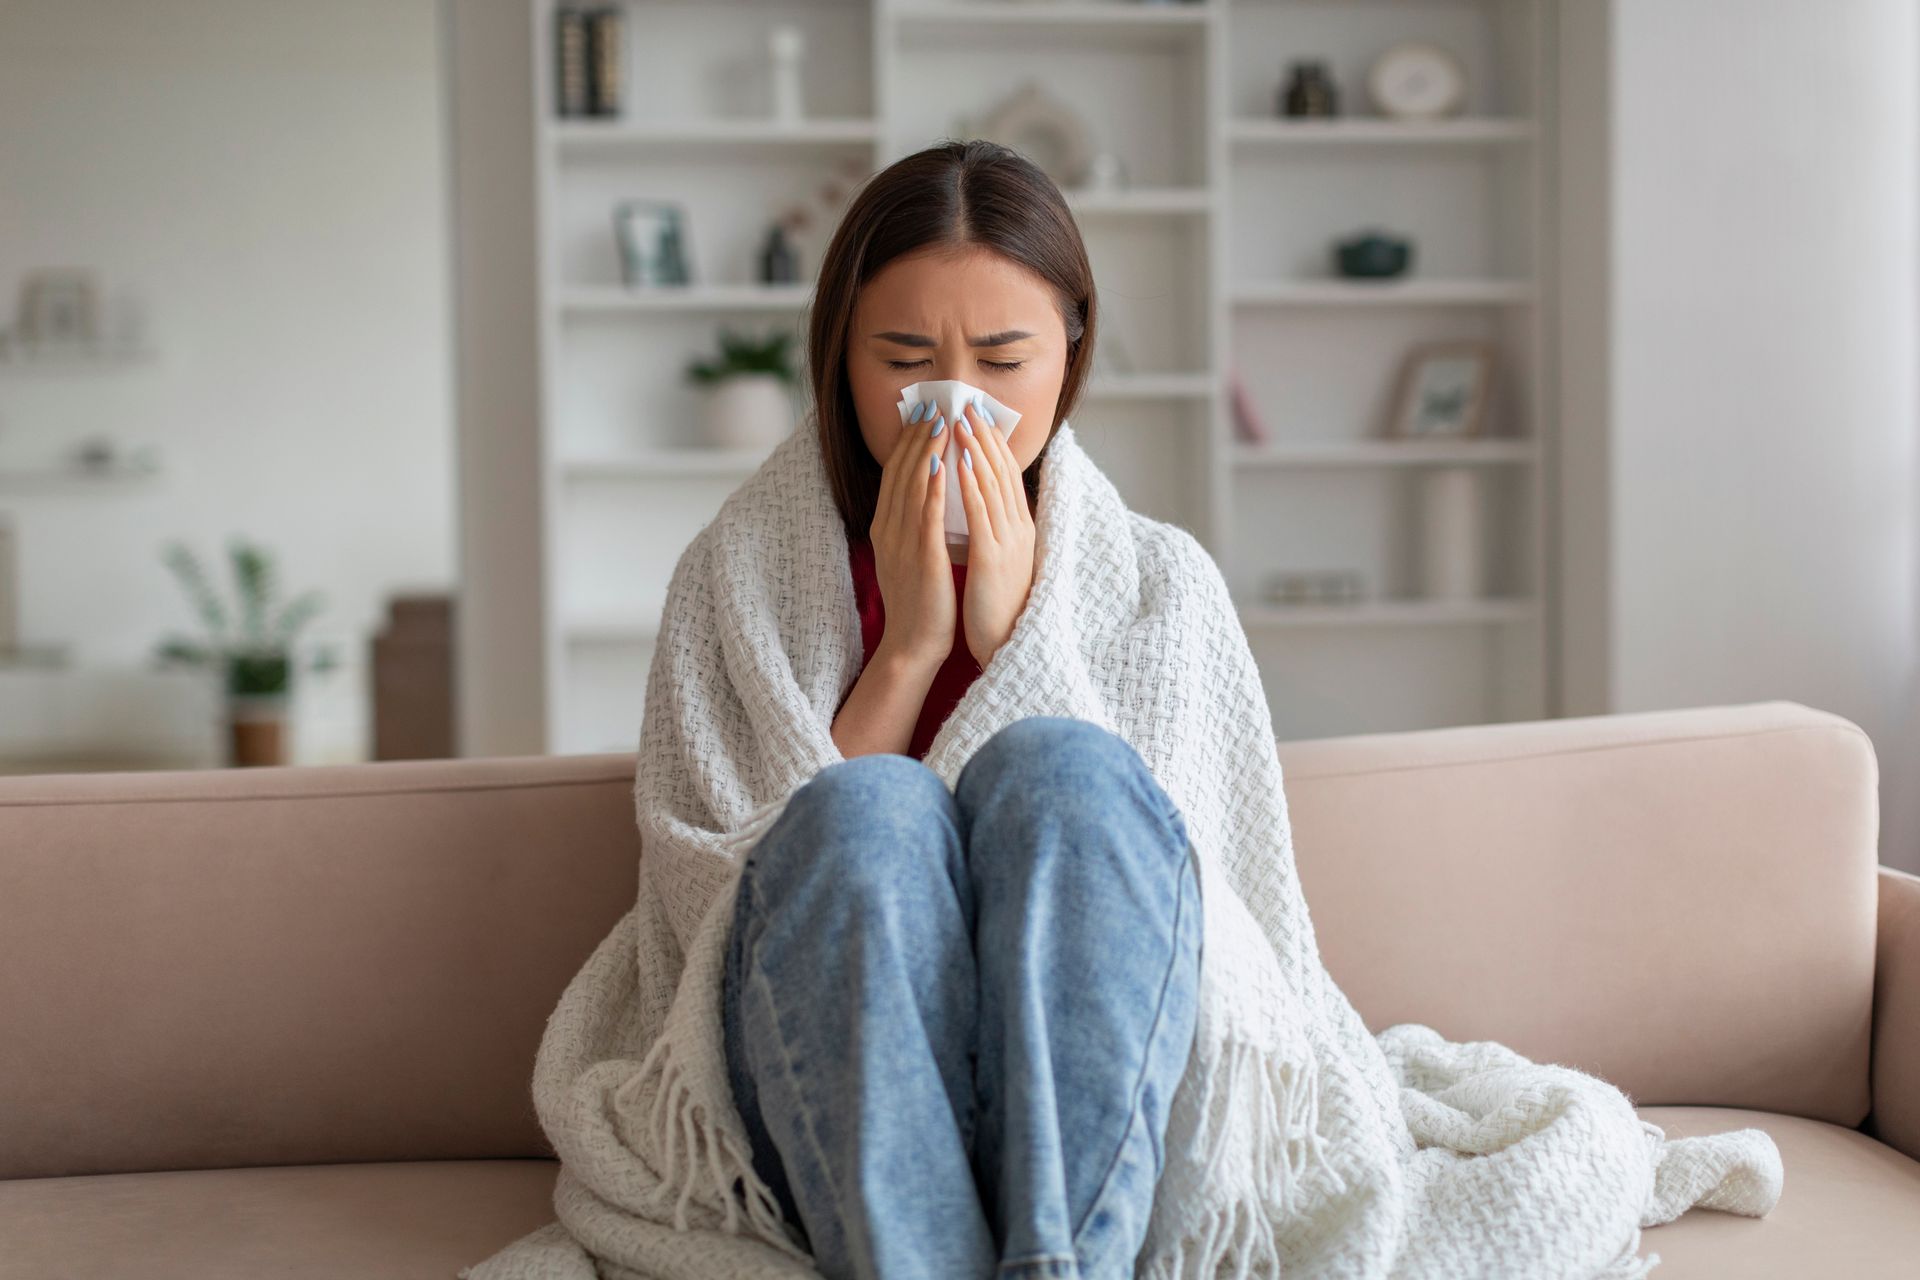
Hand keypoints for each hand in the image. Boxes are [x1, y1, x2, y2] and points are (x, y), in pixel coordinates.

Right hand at [869, 397, 957, 672]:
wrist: (913, 644)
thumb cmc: (919, 602)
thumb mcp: (909, 555)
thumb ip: (912, 525)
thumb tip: (923, 496)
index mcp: (885, 529)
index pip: (894, 476)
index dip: (907, 444)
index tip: (921, 416)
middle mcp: (889, 531)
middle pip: (900, 474)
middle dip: (916, 438)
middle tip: (932, 406)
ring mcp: (903, 544)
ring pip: (912, 488)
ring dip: (924, 452)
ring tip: (939, 423)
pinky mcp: (921, 558)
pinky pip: (925, 516)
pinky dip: (931, 489)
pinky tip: (939, 465)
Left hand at [953, 393, 1036, 667]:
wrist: (1006, 645)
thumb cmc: (998, 607)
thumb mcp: (1000, 561)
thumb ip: (994, 533)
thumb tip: (982, 508)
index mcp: (1019, 530)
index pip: (1007, 477)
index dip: (993, 445)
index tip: (978, 418)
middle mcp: (1018, 530)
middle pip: (1002, 473)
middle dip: (984, 437)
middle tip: (968, 405)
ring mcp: (1008, 543)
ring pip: (993, 487)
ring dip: (978, 451)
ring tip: (963, 421)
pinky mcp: (993, 559)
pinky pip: (982, 516)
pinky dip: (972, 486)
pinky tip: (962, 464)